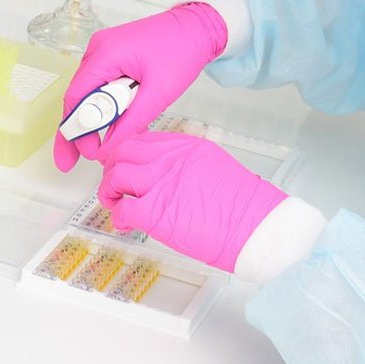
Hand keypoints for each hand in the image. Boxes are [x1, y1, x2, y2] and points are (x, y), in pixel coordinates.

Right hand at [53, 2, 227, 170]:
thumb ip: (130, 123)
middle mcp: (98, 49)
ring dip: (96, 117)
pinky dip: (106, 104)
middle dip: (80, 129)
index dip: (75, 130)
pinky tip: (113, 122)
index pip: (76, 97)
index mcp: (105, 54)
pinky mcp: (112, 54)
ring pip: (89, 91)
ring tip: (100, 143)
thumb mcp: (158, 94)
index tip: (81, 153)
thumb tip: (108, 148)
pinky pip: (101, 83)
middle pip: (78, 96)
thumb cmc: (182, 51)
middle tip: (81, 156)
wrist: (197, 28)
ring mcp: (103, 49)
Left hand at [98, 131, 286, 272]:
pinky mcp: (154, 212)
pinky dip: (119, 217)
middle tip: (114, 183)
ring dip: (110, 191)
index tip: (124, 163)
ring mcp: (160, 183)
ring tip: (117, 203)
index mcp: (185, 145)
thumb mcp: (214, 165)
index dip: (127, 152)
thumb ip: (185, 164)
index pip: (142, 139)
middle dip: (113, 167)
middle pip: (123, 152)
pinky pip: (122, 209)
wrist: (254, 225)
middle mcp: (169, 158)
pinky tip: (127, 223)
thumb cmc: (242, 204)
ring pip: (115, 177)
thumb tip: (165, 174)